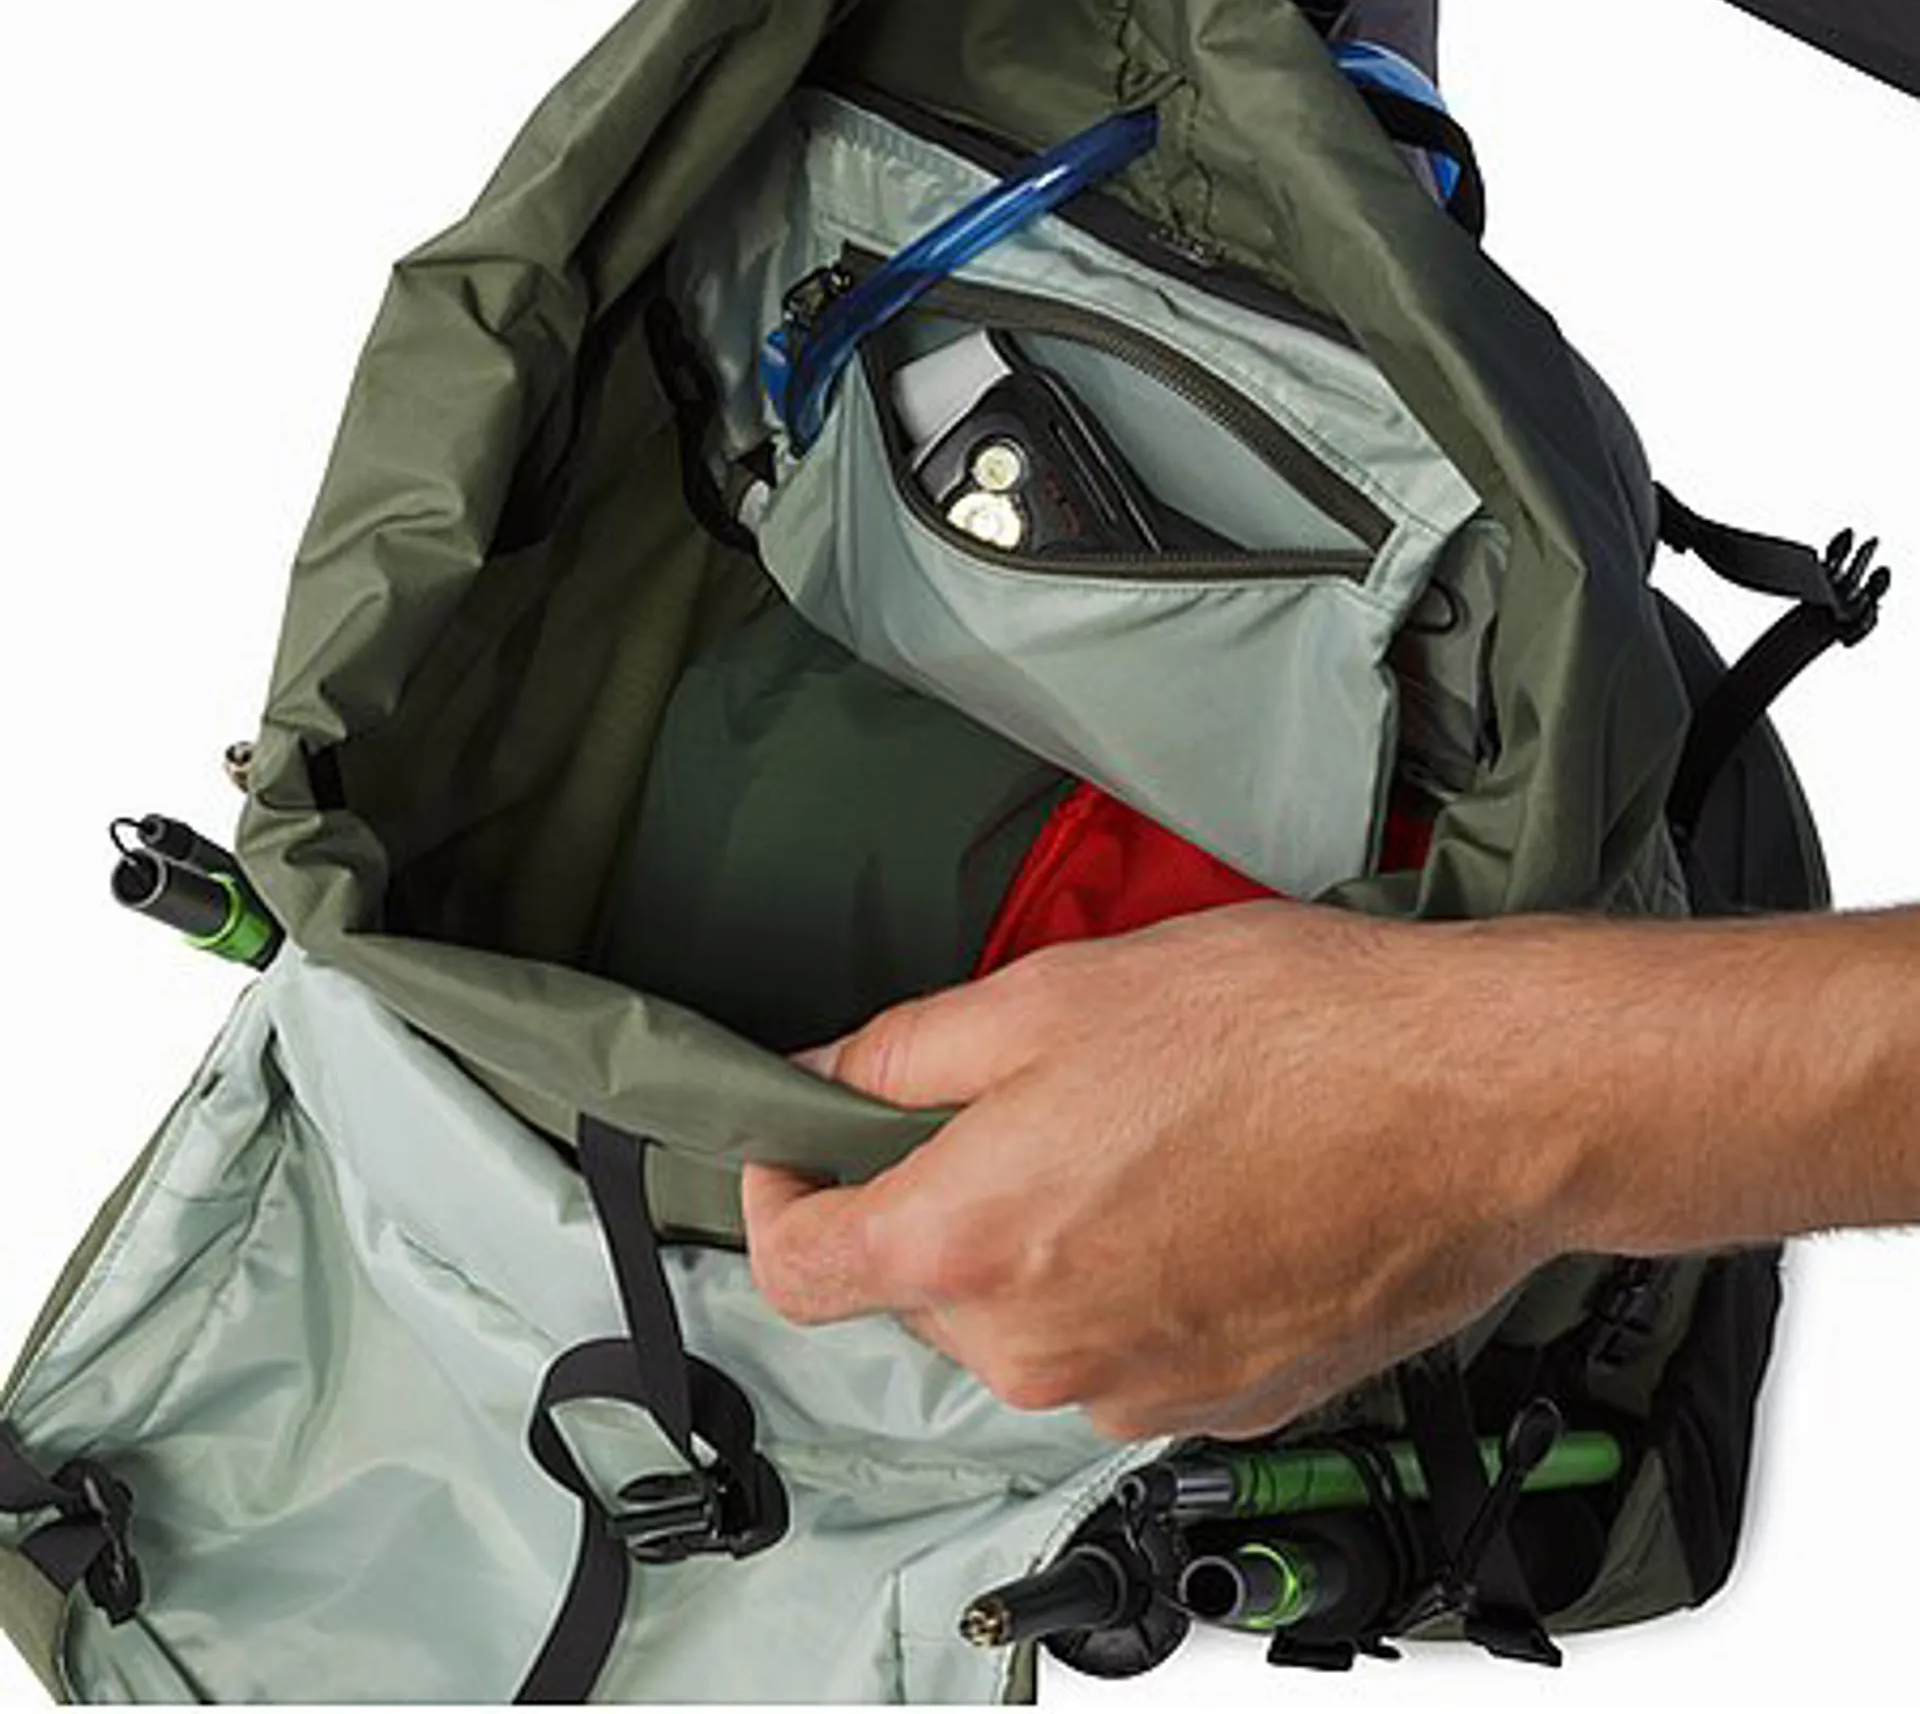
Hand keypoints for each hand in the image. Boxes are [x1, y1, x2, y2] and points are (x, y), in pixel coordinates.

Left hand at [743, 901, 1601, 1439]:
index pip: (794, 1271)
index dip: (777, 1193)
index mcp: (976, 1244)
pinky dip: (1135, 1281)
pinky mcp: (1225, 1405)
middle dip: (940, 1197)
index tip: (801, 1147)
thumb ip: (902, 1054)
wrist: (1474, 1101)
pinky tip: (1208, 1191)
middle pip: (921, 1290)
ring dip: (1046, 1241)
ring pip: (1029, 1323)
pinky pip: (1127, 1348)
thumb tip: (816, 1081)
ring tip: (1146, 1133)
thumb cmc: (1283, 1032)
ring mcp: (1139, 1394)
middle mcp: (1046, 1353)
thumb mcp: (1051, 992)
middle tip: (1027, 1097)